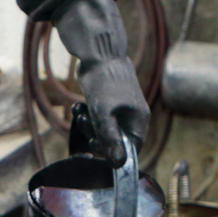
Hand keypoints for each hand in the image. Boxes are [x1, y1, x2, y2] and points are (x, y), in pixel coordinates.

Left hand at [52, 0, 149, 165]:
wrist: (98, 52)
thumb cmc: (104, 82)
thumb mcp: (105, 115)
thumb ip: (110, 140)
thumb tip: (118, 164)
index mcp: (139, 119)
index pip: (132, 148)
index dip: (116, 154)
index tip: (99, 152)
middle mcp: (132, 115)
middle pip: (116, 140)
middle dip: (98, 137)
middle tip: (88, 130)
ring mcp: (121, 108)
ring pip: (104, 129)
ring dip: (89, 126)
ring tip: (81, 114)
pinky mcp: (109, 102)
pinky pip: (98, 117)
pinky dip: (87, 115)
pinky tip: (78, 107)